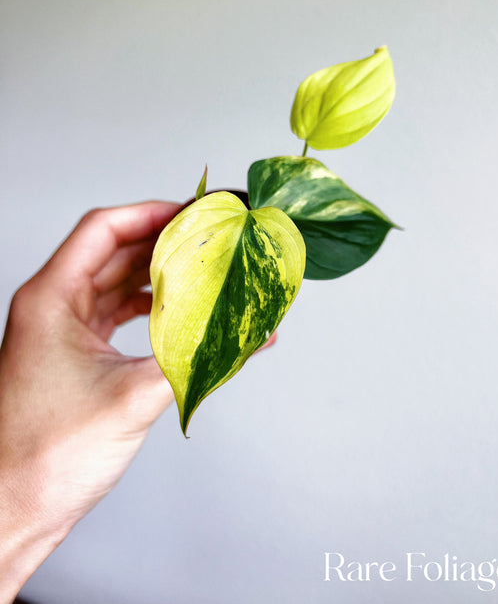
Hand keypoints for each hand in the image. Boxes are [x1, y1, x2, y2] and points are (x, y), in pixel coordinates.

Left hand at [0, 201, 181, 600]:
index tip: (193, 213)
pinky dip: (146, 305)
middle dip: (160, 240)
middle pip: (111, 249)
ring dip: (155, 273)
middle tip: (207, 238)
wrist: (13, 508)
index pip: (103, 229)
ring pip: (112, 280)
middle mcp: (51, 305)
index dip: (151, 212)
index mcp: (51, 298)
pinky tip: (177, 310)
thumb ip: (199, 361)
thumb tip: (251, 338)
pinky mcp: (71, 352)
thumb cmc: (48, 456)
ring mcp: (59, 329)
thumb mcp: (134, 396)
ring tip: (200, 268)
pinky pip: (112, 311)